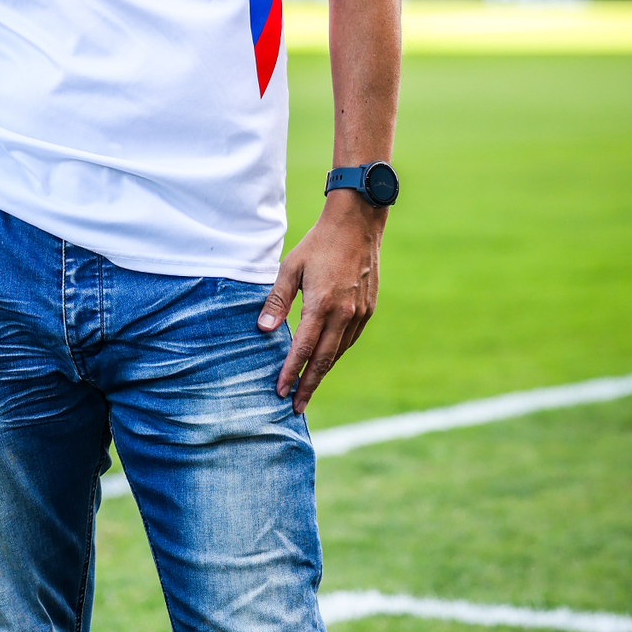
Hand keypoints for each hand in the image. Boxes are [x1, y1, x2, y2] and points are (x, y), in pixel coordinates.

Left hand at [258, 190, 383, 414]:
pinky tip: (325, 361)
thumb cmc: (318, 244)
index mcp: (322, 304)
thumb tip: (264, 331)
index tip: (281, 391)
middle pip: (325, 360)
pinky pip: (349, 339)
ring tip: (308, 388)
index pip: (304, 348)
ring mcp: (359, 313)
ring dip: (323, 372)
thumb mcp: (290, 268)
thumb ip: (276, 301)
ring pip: (339, 352)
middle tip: (296, 406)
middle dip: (309, 385)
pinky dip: (336, 354)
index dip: (291, 372)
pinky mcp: (368, 309)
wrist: (358, 225)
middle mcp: (344, 314)